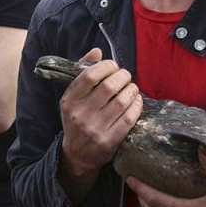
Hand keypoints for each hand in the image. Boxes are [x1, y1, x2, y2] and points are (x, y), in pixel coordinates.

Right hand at [59, 48, 141, 180]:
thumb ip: (83, 71)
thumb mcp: (73, 96)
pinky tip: (136, 101)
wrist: (77, 155)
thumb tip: (98, 51)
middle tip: (126, 76)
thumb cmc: (77, 118)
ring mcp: (94, 129)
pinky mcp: (108, 141)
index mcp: (69, 100)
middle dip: (123, 76)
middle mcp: (80, 115)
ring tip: (132, 88)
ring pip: (121, 102)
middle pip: (109, 87)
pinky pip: (129, 118)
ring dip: (131, 90)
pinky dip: (136, 106)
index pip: (89, 76)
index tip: (113, 66)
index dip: (106, 66)